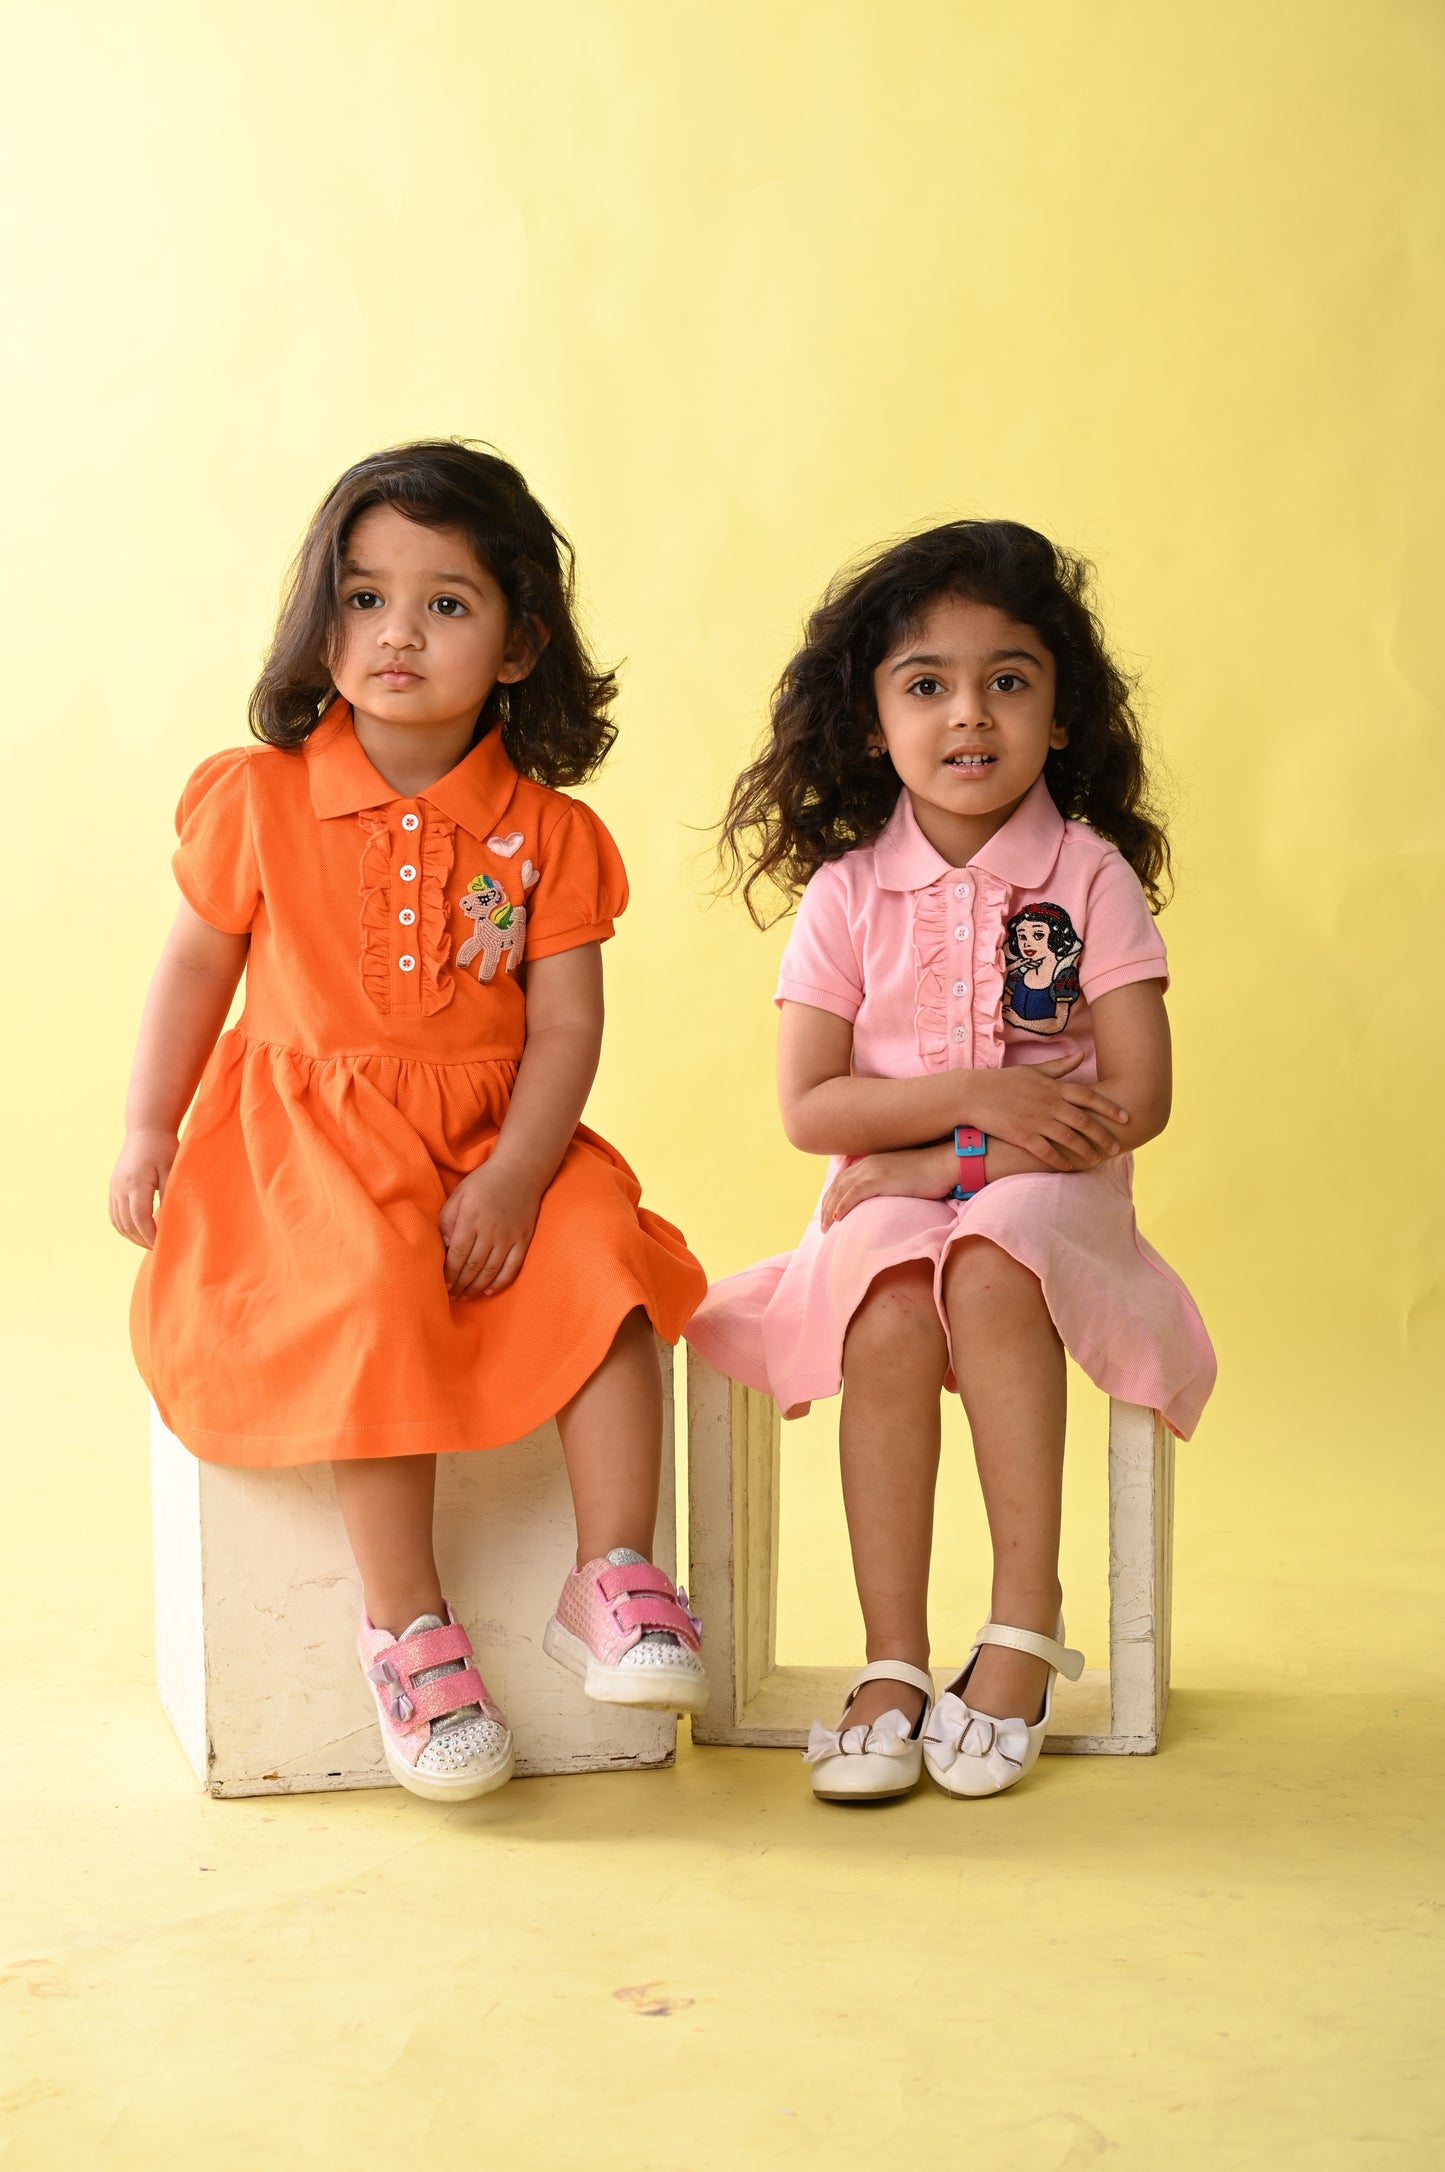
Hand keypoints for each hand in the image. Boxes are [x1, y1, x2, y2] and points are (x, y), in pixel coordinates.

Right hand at [109, 1128, 178, 1247]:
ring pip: (118, 1222)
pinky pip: (114, 1214)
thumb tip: (171, 1220)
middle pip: (127, 1224)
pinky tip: (136, 1232)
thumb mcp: (171, 1170)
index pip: (140, 1218)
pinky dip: (124, 1227)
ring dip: (132, 1236)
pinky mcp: (113, 1187)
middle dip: (142, 1240)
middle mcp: (121, 1188)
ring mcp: (114, 1188)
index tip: (162, 1245)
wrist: (146, 1130)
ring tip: (149, 1244)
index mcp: (136, 1183)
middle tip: (160, 1249)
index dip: (150, 1235)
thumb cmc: (164, 1148)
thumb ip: (169, 1194)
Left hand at [438, 1160, 540, 1298]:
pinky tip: (489, 1290)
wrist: (519, 1171)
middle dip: (460, 1285)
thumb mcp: (458, 1196)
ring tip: (466, 1296)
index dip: (449, 1274)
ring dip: (476, 1287)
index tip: (442, 1285)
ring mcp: (509, 1237)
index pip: (458, 1255)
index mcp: (471, 1220)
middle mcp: (491, 1231)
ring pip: (491, 1271)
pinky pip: (513, 1267)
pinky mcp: (523, 1239)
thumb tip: (445, 1248)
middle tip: (451, 1295)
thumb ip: (448, 1222)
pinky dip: (500, 1282)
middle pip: (473, 1267)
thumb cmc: (483, 1182)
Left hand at [821, 1142, 957, 1227]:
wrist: (945, 1164)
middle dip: (826, 1206)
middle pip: (837, 1186)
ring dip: (829, 1210)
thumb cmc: (929, 1173)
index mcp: (870, 1161)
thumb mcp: (901, 1175)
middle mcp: (867, 1163)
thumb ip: (886, 1182)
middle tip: (822, 1227)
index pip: (842, 1179)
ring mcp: (873, 1170)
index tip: (827, 1213)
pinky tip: (837, 1219)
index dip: (831, 1197)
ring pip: (841, 1191)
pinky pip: (854, 1194)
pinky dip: (842, 1206)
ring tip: (825, 1228)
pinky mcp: (880, 1178)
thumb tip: (881, 1199)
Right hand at [970, 1054, 1128, 1170]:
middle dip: (1103, 1135)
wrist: (973, 1094)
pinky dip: (1059, 1160)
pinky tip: (1069, 1166)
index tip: (1125, 1117)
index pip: (1088, 1097)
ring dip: (1085, 1150)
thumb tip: (1081, 1055)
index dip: (1109, 1107)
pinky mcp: (1022, 1136)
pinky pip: (1046, 1151)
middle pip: (1083, 1121)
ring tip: (1097, 1159)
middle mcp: (1049, 1104)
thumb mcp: (1033, 1070)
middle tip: (1116, 1146)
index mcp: (1053, 1087)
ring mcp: (1036, 1121)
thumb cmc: (1003, 1081)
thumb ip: (1060, 1066)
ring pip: (1069, 1138)